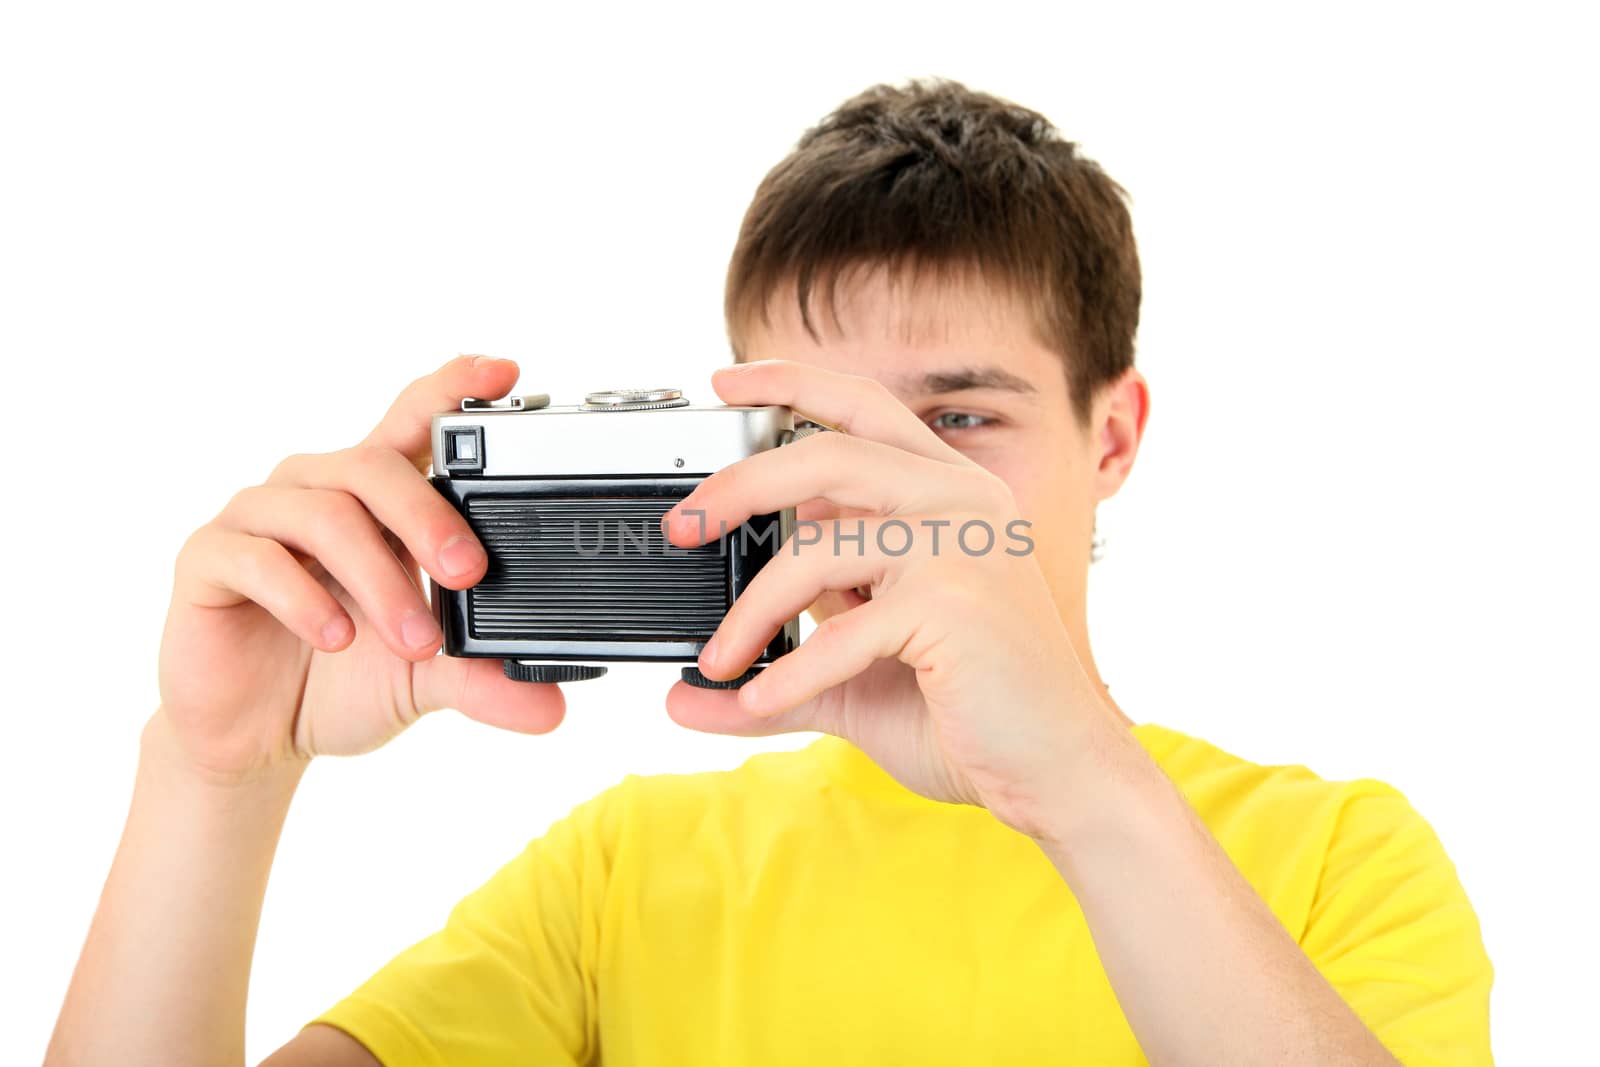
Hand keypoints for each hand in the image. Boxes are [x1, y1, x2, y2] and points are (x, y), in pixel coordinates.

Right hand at [155, 355, 564, 784]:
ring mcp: (259, 519)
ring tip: (412, 641)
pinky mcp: (209, 559)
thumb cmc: (341, 681)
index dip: (452, 388)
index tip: (504, 372)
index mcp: (375, 500)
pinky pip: (258, 557)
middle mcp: (318, 491)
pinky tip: (336, 637)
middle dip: (429, 517)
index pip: (413, 423)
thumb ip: (482, 682)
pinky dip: (305, 598)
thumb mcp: (424, 682)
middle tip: (467, 575)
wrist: (254, 740)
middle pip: (374, 464)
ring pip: (323, 513)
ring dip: (377, 578)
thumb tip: (553, 709)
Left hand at [664, 360, 1121, 839]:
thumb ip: (777, 672)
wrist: (1058, 773)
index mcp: (948, 494)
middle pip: (823, 455)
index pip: (862, 407)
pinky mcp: (956, 602)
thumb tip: (683, 696)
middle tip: (681, 528)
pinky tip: (760, 702)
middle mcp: (962, 501)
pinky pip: (839, 634)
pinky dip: (790, 676)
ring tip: (720, 662)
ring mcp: (962, 546)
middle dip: (737, 486)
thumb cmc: (970, 717)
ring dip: (749, 614)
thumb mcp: (853, 683)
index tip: (722, 381)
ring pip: (815, 550)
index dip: (789, 381)